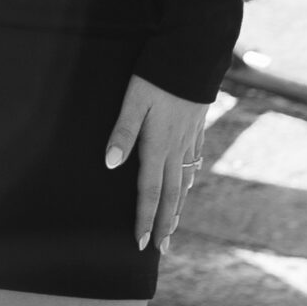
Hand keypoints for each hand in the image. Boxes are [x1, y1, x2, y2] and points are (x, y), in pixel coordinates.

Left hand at [104, 75, 208, 252]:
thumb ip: (122, 131)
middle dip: (164, 224)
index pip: (149, 192)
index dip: (144, 219)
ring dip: (177, 208)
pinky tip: (188, 187)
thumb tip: (110, 164)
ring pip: (183, 182)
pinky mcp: (196, 129)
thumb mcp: (133, 100)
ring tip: (173, 228)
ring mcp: (189, 141)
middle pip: (170, 195)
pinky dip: (189, 181)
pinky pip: (193, 164)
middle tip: (161, 249)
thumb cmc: (156, 77)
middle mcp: (175, 150)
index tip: (140, 243)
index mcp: (157, 146)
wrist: (193, 56)